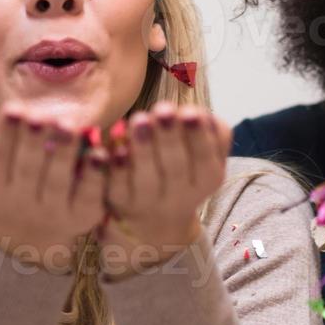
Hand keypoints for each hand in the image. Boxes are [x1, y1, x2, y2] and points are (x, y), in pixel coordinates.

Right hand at [0, 103, 107, 272]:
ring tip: (71, 128)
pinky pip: (88, 196)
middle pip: (28, 169)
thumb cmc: (1, 181)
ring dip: (64, 155)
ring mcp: (53, 210)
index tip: (13, 109)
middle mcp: (22, 198)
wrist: (27, 232)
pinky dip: (94, 176)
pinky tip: (99, 153)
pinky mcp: (81, 217)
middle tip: (44, 117)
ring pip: (57, 182)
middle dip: (35, 142)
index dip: (5, 133)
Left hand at [100, 103, 231, 270]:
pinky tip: (111, 149)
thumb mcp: (207, 153)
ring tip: (139, 119)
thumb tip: (201, 114)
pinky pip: (117, 187)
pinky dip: (116, 169)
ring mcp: (148, 202)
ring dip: (143, 149)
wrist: (157, 215)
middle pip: (176, 168)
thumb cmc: (184, 167)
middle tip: (162, 109)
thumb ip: (212, 132)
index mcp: (207, 179)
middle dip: (169, 137)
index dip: (198, 137)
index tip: (190, 112)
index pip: (205, 159)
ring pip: (146, 179)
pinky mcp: (121, 202)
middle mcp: (179, 195)